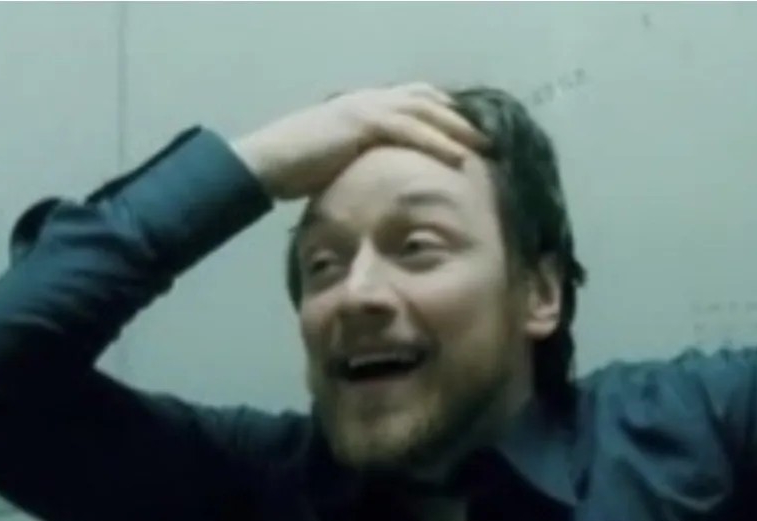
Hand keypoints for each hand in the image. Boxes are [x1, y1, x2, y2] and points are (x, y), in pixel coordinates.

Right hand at [230, 83, 487, 201]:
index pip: (414, 102)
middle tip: (488, 137)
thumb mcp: (340, 163)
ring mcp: (365, 106)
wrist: (267, 164)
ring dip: (458, 128)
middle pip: (427, 101)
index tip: (468, 133)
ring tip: (484, 146)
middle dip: (459, 118)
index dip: (443, 114)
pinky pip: (410, 128)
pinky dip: (437, 141)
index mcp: (364, 106)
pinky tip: (459, 157)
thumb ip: (363, 163)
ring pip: (425, 110)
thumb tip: (381, 184)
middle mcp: (369, 99)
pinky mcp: (362, 121)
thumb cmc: (297, 170)